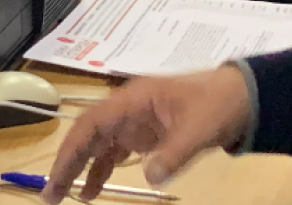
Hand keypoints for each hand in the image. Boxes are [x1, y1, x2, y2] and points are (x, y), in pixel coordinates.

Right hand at [41, 66, 251, 203]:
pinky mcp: (144, 133)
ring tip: (65, 196)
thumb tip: (151, 177)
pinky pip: (114, 152)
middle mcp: (127, 108)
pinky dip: (101, 170)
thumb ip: (175, 153)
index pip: (91, 124)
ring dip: (80, 169)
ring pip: (97, 144)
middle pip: (87, 134)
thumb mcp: (200, 129)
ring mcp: (134, 120)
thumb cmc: (218, 105)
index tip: (57, 177)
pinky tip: (91, 191)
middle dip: (67, 163)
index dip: (71, 151)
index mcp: (134, 99)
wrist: (242, 96)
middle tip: (50, 195)